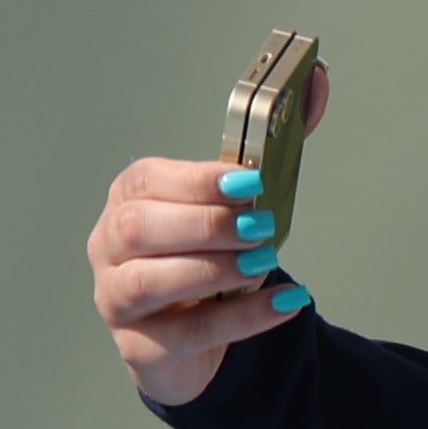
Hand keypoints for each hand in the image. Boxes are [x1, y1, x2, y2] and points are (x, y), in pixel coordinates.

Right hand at [88, 54, 325, 406]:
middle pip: (137, 228)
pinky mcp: (143, 347)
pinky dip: (242, 318)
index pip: (147, 181)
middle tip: (261, 227)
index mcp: (130, 199)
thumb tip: (317, 81)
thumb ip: (273, 149)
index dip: (197, 180)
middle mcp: (110, 245)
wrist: (193, 338)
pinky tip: (285, 302)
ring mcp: (118, 298)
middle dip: (203, 224)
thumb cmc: (211, 259)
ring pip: (149, 282)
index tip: (249, 182)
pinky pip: (188, 333)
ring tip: (265, 263)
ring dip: (214, 270)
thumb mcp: (237, 208)